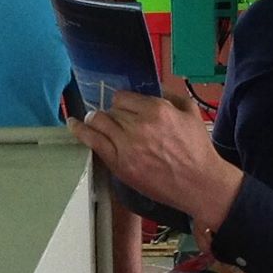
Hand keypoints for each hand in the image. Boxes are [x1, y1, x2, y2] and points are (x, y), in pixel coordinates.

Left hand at [69, 92, 243, 231]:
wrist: (199, 183)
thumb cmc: (198, 149)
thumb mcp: (191, 112)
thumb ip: (171, 95)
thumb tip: (153, 88)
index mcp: (156, 109)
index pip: (123, 97)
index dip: (122, 103)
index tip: (123, 108)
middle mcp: (139, 125)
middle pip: (111, 110)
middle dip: (111, 113)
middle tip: (112, 120)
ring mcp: (127, 145)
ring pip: (98, 122)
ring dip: (93, 119)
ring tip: (90, 120)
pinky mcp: (120, 164)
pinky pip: (93, 141)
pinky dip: (80, 130)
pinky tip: (73, 124)